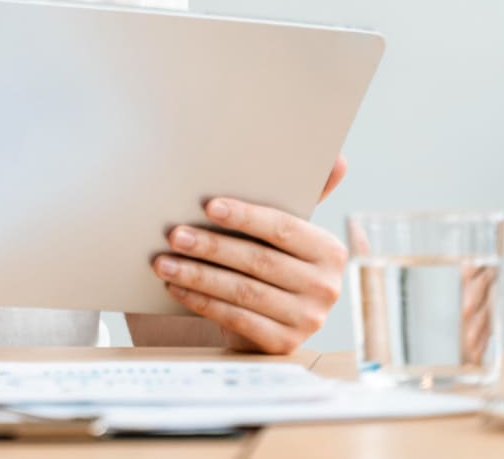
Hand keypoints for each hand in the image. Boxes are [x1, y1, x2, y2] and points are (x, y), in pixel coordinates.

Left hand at [151, 155, 348, 354]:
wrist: (273, 317)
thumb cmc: (274, 259)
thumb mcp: (288, 232)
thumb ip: (306, 195)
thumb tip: (340, 159)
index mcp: (330, 251)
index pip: (284, 229)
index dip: (246, 216)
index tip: (209, 206)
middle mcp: (326, 288)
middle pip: (258, 261)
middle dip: (211, 246)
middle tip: (175, 235)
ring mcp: (308, 320)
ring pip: (242, 291)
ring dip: (197, 275)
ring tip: (163, 261)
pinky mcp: (283, 345)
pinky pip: (235, 318)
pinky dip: (201, 301)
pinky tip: (176, 287)